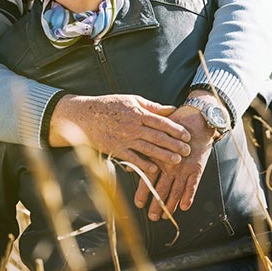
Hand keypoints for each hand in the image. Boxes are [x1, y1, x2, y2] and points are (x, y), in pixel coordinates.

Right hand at [48, 94, 190, 176]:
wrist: (83, 117)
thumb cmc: (108, 105)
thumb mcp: (130, 100)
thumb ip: (151, 106)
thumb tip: (171, 109)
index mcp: (137, 113)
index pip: (161, 122)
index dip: (175, 129)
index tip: (187, 135)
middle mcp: (133, 127)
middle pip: (158, 137)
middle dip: (174, 144)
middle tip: (188, 150)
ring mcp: (124, 139)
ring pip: (148, 149)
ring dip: (164, 156)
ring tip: (177, 161)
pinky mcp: (116, 149)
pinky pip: (133, 159)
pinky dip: (144, 165)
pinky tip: (155, 169)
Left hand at [135, 103, 215, 220]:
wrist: (196, 119)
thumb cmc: (173, 128)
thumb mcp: (155, 138)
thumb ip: (143, 154)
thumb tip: (129, 168)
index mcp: (158, 157)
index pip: (148, 177)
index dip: (143, 192)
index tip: (138, 204)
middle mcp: (170, 164)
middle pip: (161, 188)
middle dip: (156, 204)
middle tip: (152, 217)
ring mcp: (184, 167)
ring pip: (176, 190)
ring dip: (170, 204)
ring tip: (166, 217)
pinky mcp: (197, 167)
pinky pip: (193, 184)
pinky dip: (188, 196)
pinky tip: (184, 207)